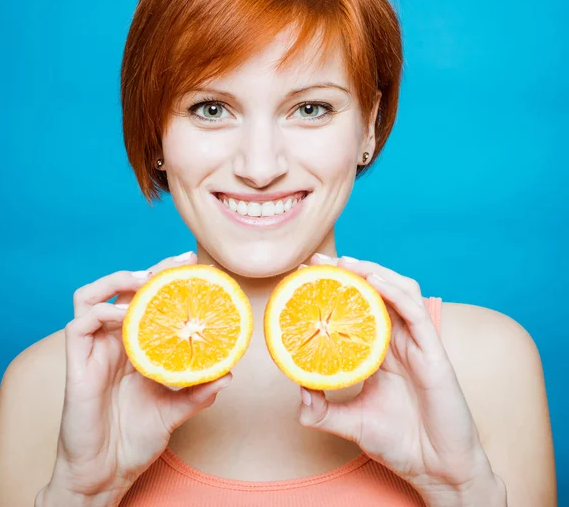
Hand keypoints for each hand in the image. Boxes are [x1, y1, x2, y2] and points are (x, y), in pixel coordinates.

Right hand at [46, 252, 232, 501]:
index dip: (165, 280)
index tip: (193, 266)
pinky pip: (79, 324)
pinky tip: (125, 315)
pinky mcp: (75, 364)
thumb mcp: (175, 411)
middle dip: (150, 271)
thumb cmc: (136, 439)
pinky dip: (101, 312)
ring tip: (145, 280)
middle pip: (123, 290)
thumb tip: (228, 375)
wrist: (106, 473)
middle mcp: (113, 341)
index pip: (147, 301)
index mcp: (135, 346)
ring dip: (117, 281)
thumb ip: (198, 393)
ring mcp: (93, 350)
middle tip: (178, 263)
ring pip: (91, 296)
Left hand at [298, 254, 495, 498]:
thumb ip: (322, 409)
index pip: (358, 307)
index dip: (336, 288)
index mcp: (380, 350)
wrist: (435, 469)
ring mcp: (417, 343)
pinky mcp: (434, 352)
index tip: (306, 274)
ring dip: (373, 272)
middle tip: (320, 261)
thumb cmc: (398, 442)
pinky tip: (373, 280)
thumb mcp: (350, 421)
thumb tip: (297, 394)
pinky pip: (415, 313)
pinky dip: (394, 291)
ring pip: (399, 291)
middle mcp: (398, 340)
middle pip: (377, 291)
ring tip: (345, 263)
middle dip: (350, 271)